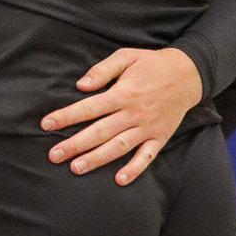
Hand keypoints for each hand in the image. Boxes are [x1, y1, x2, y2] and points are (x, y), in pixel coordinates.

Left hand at [42, 47, 203, 185]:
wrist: (188, 75)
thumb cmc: (152, 64)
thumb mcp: (126, 56)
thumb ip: (102, 70)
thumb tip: (80, 85)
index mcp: (122, 94)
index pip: (88, 108)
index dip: (66, 117)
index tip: (46, 124)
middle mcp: (133, 114)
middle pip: (99, 132)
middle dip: (74, 144)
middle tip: (54, 155)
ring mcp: (147, 128)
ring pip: (118, 147)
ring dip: (97, 159)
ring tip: (76, 168)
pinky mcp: (160, 137)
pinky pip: (146, 157)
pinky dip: (134, 169)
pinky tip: (119, 180)